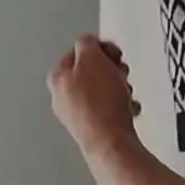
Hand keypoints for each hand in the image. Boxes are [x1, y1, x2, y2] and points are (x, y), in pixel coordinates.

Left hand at [47, 33, 141, 155]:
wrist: (111, 142)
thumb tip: (86, 42)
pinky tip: (127, 108)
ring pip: (102, 88)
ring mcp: (76, 114)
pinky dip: (120, 104)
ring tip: (124, 92)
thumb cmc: (100, 103)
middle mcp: (62, 97)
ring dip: (118, 86)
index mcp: (57, 77)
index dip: (99, 48)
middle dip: (110, 68)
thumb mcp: (93, 58)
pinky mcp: (92, 128)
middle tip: (119, 72)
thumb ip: (87, 43)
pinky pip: (109, 106)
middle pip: (91, 69)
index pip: (79, 50)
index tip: (112, 52)